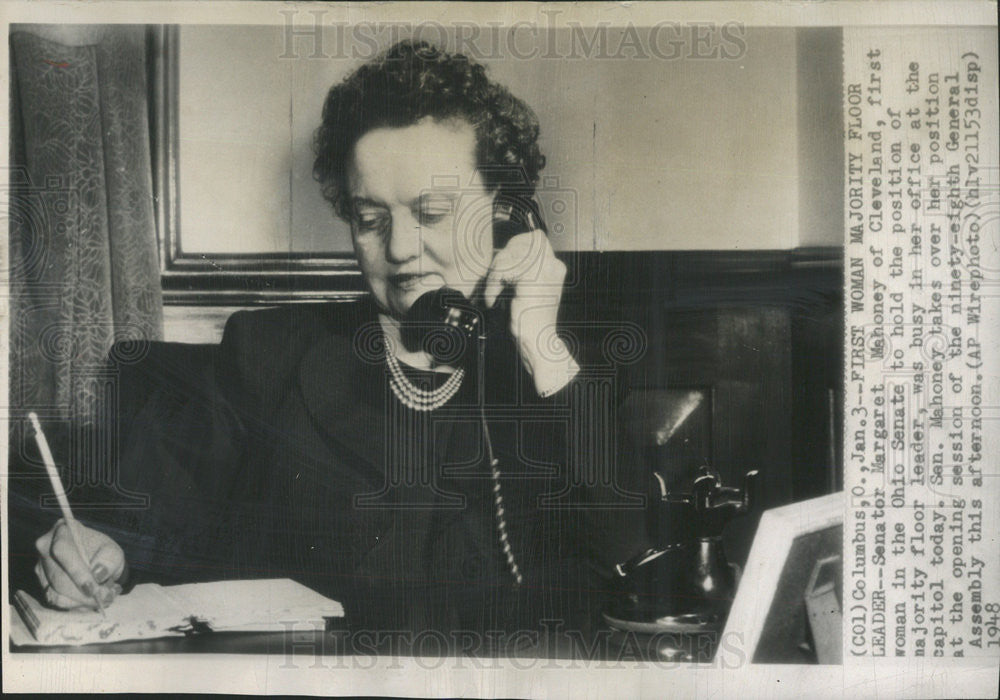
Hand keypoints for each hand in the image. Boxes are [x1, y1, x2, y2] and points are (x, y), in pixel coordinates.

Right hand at [35, 519, 125, 609]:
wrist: (95, 557)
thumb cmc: (103, 551)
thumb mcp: (113, 551)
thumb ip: (109, 561)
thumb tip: (98, 575)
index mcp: (62, 531)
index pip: (62, 551)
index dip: (77, 572)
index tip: (93, 588)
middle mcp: (46, 549)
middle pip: (59, 579)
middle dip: (85, 594)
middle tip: (107, 597)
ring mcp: (41, 568)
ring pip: (57, 595)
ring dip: (83, 602)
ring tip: (105, 597)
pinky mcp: (43, 585)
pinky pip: (57, 602)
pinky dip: (78, 605)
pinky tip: (94, 600)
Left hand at [483, 229, 578, 394]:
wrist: (538, 343)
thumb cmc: (529, 322)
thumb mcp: (527, 290)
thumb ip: (521, 269)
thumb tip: (503, 254)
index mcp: (555, 268)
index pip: (535, 238)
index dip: (515, 247)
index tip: (503, 269)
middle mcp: (554, 266)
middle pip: (521, 242)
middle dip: (502, 260)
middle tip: (496, 282)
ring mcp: (546, 270)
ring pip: (510, 254)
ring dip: (495, 274)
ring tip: (494, 294)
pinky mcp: (533, 278)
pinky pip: (504, 269)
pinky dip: (493, 284)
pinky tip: (494, 299)